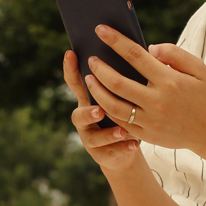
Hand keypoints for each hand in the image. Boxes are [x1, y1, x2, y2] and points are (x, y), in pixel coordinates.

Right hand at [62, 49, 140, 173]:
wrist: (124, 147)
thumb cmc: (126, 110)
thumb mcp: (124, 93)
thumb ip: (124, 76)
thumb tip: (136, 50)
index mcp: (89, 99)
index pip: (76, 83)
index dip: (70, 69)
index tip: (70, 53)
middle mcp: (85, 119)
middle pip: (79, 115)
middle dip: (88, 112)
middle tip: (99, 110)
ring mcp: (90, 138)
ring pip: (93, 138)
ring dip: (107, 134)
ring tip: (122, 132)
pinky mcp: (101, 155)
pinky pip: (110, 153)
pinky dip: (122, 149)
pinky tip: (133, 145)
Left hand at [85, 25, 205, 152]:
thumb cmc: (204, 93)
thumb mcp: (198, 68)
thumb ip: (174, 53)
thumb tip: (150, 48)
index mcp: (168, 80)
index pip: (135, 55)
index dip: (116, 41)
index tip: (101, 30)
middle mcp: (157, 101)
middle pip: (118, 83)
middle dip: (100, 68)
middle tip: (91, 58)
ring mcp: (150, 121)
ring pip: (113, 105)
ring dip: (97, 90)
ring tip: (89, 78)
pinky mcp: (146, 135)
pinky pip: (120, 122)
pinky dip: (107, 109)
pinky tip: (100, 98)